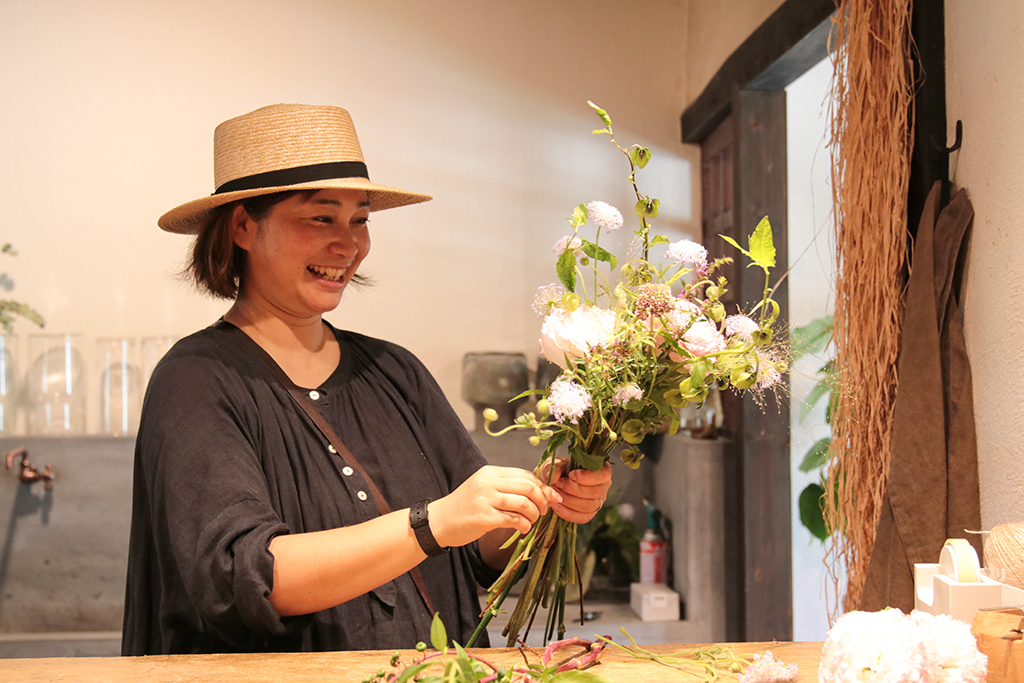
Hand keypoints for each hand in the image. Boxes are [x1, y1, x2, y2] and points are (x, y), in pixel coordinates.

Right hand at [428, 466, 561, 548]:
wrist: (439, 521)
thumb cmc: (464, 507)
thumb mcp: (484, 489)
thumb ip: (507, 488)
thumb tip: (540, 492)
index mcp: (490, 473)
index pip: (525, 474)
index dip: (542, 486)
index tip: (552, 497)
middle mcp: (488, 482)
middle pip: (527, 486)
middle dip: (542, 499)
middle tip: (544, 510)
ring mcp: (485, 499)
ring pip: (523, 502)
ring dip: (534, 514)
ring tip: (532, 520)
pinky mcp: (484, 517)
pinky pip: (513, 519)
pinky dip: (524, 524)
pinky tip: (523, 528)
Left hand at [537, 457, 611, 523]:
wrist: (554, 483)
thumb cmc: (558, 469)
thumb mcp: (555, 464)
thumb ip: (555, 468)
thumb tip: (556, 476)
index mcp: (601, 468)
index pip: (604, 475)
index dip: (588, 477)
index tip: (571, 475)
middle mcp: (603, 486)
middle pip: (596, 492)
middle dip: (574, 489)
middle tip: (558, 484)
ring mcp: (598, 501)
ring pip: (589, 506)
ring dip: (569, 501)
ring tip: (556, 494)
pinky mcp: (590, 513)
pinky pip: (583, 517)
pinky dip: (568, 513)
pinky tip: (556, 506)